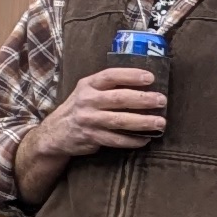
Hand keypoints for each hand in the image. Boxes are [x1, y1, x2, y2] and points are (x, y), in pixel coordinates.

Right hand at [35, 64, 167, 160]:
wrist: (55, 132)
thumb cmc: (80, 108)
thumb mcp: (88, 91)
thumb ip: (109, 86)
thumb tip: (146, 84)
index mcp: (88, 85)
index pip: (110, 75)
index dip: (131, 75)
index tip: (150, 78)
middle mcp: (87, 100)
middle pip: (119, 98)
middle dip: (143, 99)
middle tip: (162, 101)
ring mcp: (89, 120)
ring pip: (119, 121)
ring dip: (143, 122)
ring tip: (160, 122)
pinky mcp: (91, 137)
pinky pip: (116, 140)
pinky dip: (133, 140)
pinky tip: (146, 139)